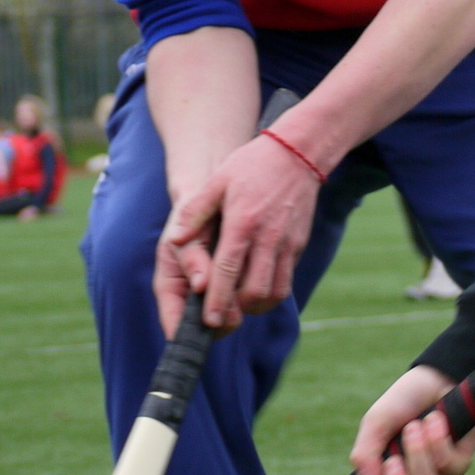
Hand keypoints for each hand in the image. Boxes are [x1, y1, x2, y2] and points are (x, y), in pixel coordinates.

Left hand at [156, 131, 323, 334]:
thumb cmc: (252, 165)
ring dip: (256, 305)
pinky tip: (256, 289)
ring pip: (275, 291)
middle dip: (237, 309)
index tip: (210, 321)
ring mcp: (287, 243)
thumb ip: (195, 212)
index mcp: (242, 223)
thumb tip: (175, 240)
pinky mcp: (299, 244)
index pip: (228, 271)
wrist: (298, 153)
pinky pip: (286, 279)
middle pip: (255, 290)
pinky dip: (272, 292)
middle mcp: (267, 237)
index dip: (218, 300)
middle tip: (221, 317)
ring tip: (239, 306)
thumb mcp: (217, 182)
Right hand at [350, 363, 466, 474]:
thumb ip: (366, 453)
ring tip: (416, 425)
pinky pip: (448, 466)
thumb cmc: (403, 403)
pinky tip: (436, 420)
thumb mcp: (377, 422)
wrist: (437, 378)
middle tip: (393, 462)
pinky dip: (438, 440)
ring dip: (418, 451)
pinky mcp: (460, 464)